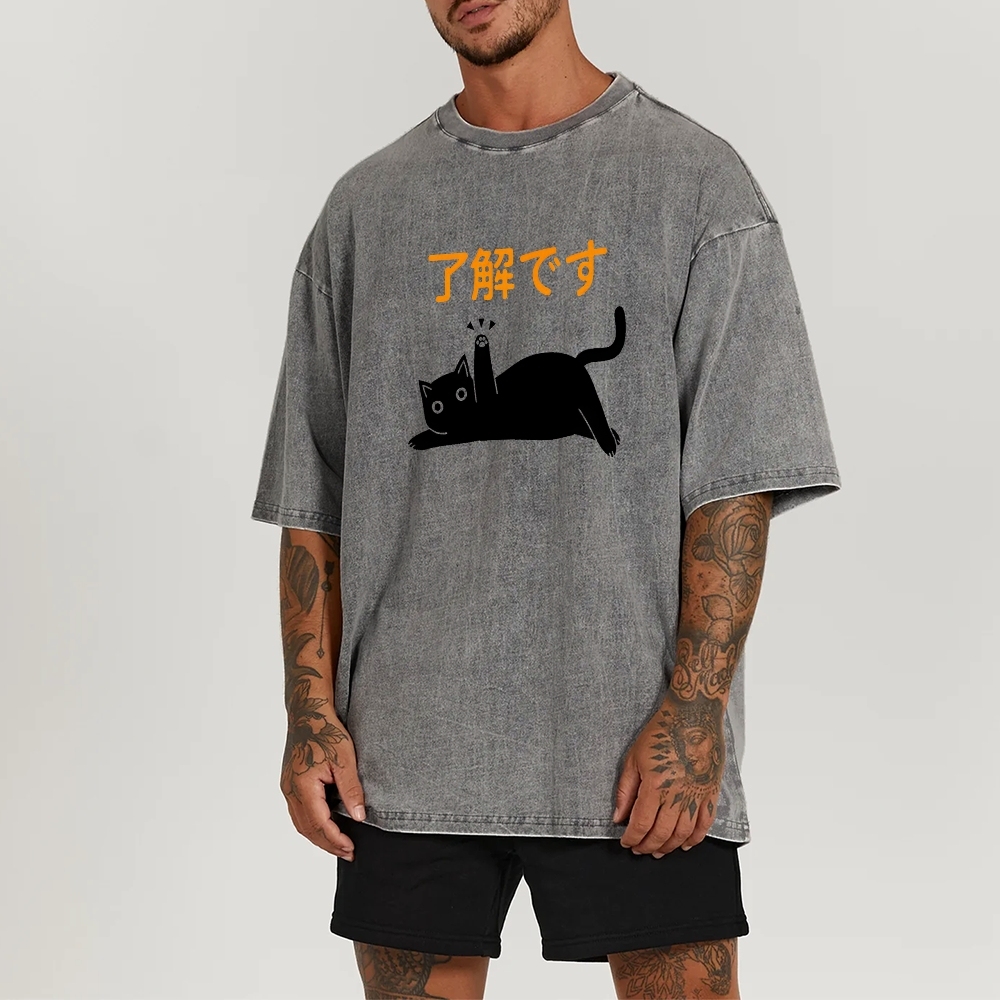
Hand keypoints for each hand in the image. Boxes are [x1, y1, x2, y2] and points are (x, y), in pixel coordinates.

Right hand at [281, 713, 365, 860]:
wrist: (307, 712)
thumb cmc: (326, 731)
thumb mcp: (345, 759)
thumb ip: (351, 789)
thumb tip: (359, 817)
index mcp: (303, 786)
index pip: (319, 824)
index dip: (335, 840)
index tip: (351, 849)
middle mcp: (290, 790)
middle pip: (307, 829)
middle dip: (327, 844)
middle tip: (348, 852)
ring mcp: (287, 787)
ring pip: (300, 822)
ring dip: (318, 836)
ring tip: (339, 843)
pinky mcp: (289, 782)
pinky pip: (298, 811)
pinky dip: (311, 823)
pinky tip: (326, 824)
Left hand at [613, 691, 724, 855]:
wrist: (693, 717)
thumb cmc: (662, 733)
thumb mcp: (634, 758)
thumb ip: (625, 790)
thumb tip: (618, 817)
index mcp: (655, 786)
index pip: (641, 824)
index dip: (632, 838)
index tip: (625, 842)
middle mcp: (678, 795)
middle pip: (661, 833)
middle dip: (647, 846)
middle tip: (639, 849)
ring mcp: (697, 795)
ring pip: (683, 834)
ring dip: (669, 847)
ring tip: (658, 851)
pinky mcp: (711, 792)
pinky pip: (704, 824)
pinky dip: (695, 839)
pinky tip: (684, 844)